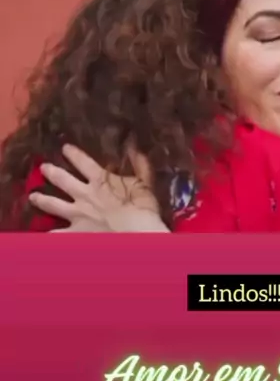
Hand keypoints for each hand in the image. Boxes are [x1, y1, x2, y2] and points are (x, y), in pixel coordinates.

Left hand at [29, 144, 169, 231]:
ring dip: (42, 199)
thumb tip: (135, 146)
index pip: (83, 162)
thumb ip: (140, 165)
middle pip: (62, 180)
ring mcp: (76, 214)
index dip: (73, 154)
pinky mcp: (74, 232)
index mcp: (99, 180)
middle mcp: (83, 194)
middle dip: (51, 172)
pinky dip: (47, 234)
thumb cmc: (141, 208)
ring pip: (53, 204)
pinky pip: (55, 234)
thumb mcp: (144, 183)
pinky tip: (39, 234)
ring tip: (33, 196)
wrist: (135, 233)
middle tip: (43, 167)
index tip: (64, 148)